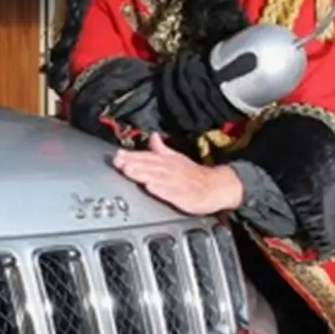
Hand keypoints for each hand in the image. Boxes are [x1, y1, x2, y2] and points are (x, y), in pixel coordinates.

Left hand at [111, 134, 244, 215]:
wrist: (216, 186)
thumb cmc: (193, 174)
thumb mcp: (176, 158)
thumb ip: (161, 149)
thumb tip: (152, 136)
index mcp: (168, 162)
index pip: (147, 157)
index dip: (132, 156)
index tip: (118, 155)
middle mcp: (170, 171)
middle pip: (149, 166)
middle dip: (133, 163)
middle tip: (118, 162)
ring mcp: (176, 183)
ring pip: (157, 177)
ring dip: (142, 174)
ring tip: (128, 171)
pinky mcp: (184, 197)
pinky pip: (171, 193)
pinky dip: (160, 190)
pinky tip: (150, 188)